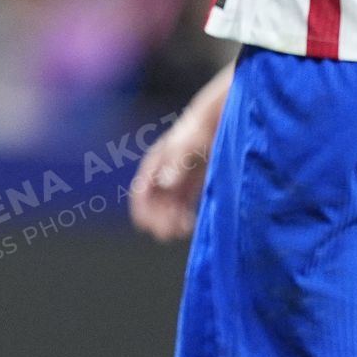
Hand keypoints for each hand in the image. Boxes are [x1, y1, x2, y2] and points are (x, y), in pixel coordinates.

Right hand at [129, 117, 211, 241]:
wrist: (215, 122)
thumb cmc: (197, 132)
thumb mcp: (185, 149)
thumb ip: (175, 167)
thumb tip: (165, 184)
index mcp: (154, 164)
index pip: (140, 192)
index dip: (141, 210)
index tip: (146, 226)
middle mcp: (162, 174)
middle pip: (154, 203)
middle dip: (158, 220)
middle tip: (167, 235)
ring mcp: (176, 179)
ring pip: (168, 206)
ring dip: (171, 220)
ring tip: (181, 232)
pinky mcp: (191, 183)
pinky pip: (182, 204)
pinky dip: (183, 216)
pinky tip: (189, 225)